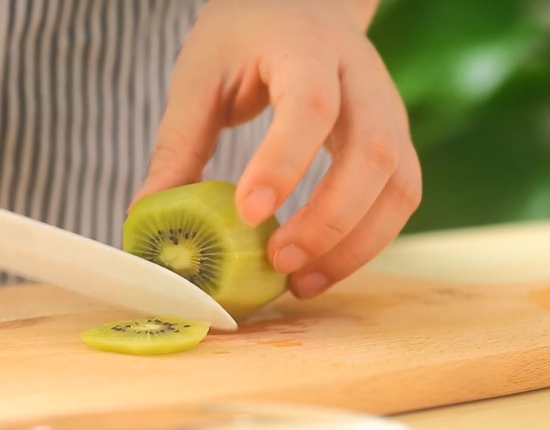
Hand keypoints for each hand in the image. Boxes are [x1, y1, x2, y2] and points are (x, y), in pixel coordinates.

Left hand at [134, 0, 421, 298]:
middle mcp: (362, 78)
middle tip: (279, 262)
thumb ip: (179, 142)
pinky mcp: (397, 143)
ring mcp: (390, 111)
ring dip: (356, 245)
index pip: (310, 104)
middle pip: (373, 153)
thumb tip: (149, 215)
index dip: (284, 162)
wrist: (304, 7)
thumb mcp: (201, 74)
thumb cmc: (248, 37)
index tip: (249, 214)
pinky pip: (400, 200)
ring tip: (302, 282)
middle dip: (331, 220)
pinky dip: (367, 242)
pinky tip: (323, 266)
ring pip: (400, 185)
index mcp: (306, 48)